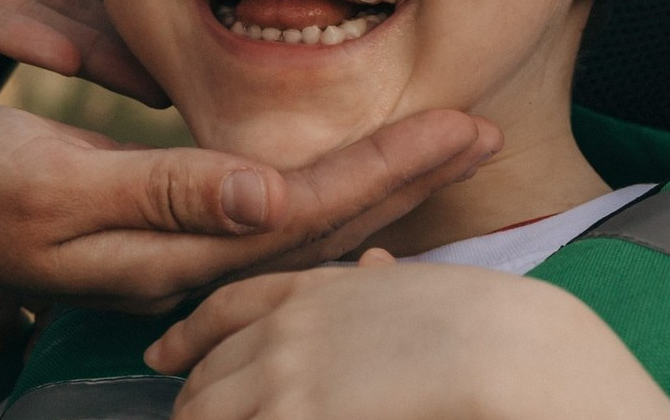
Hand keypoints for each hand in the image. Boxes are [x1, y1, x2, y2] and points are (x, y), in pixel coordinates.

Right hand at [0, 105, 501, 312]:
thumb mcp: (55, 183)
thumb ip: (163, 193)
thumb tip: (268, 200)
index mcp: (171, 248)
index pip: (309, 208)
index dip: (392, 165)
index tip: (465, 126)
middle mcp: (184, 257)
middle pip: (323, 219)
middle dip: (407, 174)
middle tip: (482, 130)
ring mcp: (168, 247)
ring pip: (299, 221)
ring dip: (372, 180)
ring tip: (432, 148)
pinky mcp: (150, 226)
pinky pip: (257, 216)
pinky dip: (314, 189)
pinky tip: (334, 178)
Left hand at [147, 249, 669, 419]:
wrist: (504, 351)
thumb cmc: (480, 322)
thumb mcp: (423, 285)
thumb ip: (385, 283)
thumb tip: (374, 266)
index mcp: (317, 289)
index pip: (227, 305)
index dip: (189, 333)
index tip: (165, 354)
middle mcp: (288, 330)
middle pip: (207, 373)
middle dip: (193, 401)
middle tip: (186, 415)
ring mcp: (287, 381)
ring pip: (208, 413)